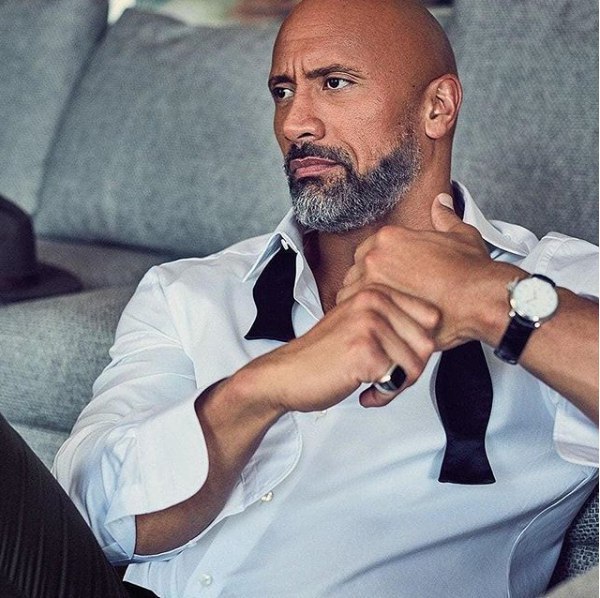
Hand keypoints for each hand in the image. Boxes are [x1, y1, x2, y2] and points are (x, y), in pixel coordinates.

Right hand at [236, 285, 439, 410]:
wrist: (287, 374)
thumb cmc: (324, 354)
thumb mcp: (361, 323)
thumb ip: (394, 319)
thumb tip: (435, 330)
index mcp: (376, 290)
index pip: (431, 317)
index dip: (418, 344)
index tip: (397, 357)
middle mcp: (374, 301)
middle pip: (427, 342)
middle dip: (410, 368)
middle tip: (386, 376)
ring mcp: (369, 324)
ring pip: (415, 364)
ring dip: (397, 384)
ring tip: (373, 384)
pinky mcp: (364, 351)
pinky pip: (398, 380)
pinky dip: (384, 395)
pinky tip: (365, 392)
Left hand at [338, 193, 496, 348]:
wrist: (480, 298)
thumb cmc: (471, 273)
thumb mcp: (459, 235)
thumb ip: (444, 218)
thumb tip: (441, 203)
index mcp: (389, 238)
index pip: (365, 253)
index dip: (375, 269)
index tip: (386, 279)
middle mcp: (376, 257)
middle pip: (355, 273)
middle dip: (367, 287)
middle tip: (385, 299)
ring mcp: (373, 282)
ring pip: (351, 295)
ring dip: (364, 305)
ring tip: (381, 315)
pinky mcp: (376, 307)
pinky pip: (357, 314)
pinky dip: (366, 320)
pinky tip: (380, 324)